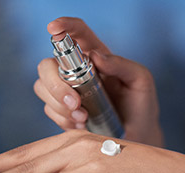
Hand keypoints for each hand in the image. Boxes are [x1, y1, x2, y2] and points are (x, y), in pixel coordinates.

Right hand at [35, 17, 162, 144]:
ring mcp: (69, 91)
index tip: (54, 28)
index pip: (77, 34)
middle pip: (47, 65)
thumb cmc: (141, 105)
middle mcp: (78, 71)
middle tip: (76, 102)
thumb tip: (95, 56)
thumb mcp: (141, 80)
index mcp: (98, 58)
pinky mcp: (64, 111)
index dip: (63, 26)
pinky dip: (63, 119)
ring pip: (43, 87)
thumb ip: (122, 65)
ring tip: (84, 117)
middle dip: (55, 84)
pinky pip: (49, 110)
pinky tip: (82, 124)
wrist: (138, 135)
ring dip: (60, 105)